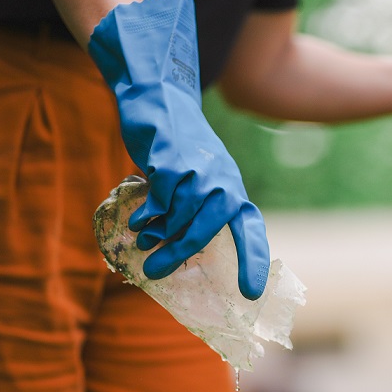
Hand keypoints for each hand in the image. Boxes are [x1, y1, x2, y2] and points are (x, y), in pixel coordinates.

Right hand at [88, 0, 268, 298]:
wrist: (161, 98)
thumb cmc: (180, 147)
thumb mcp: (201, 178)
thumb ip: (198, 210)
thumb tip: (180, 248)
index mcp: (233, 190)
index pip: (250, 230)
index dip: (254, 262)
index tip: (251, 293)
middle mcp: (223, 183)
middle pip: (205, 231)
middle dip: (179, 254)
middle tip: (157, 272)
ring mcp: (199, 173)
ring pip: (179, 218)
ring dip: (158, 234)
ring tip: (144, 243)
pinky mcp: (172, 163)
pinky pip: (160, 201)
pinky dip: (146, 215)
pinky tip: (137, 222)